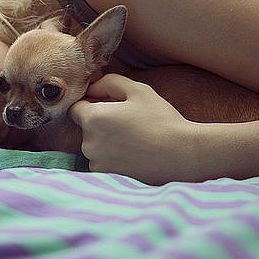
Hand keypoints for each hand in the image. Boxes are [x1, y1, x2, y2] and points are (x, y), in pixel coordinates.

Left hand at [69, 74, 198, 183]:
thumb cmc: (161, 119)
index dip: (91, 104)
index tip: (110, 106)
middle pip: (85, 128)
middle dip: (100, 123)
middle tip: (128, 122)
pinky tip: (133, 153)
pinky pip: (102, 161)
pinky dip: (112, 157)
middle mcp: (88, 143)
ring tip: (133, 139)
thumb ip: (109, 82)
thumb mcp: (137, 90)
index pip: (76, 108)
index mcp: (93, 119)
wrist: (182, 154)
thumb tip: (92, 88)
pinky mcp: (106, 176)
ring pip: (94, 145)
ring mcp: (96, 163)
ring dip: (106, 141)